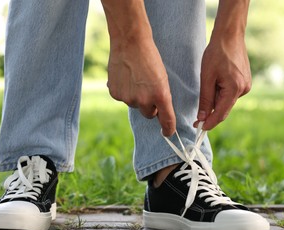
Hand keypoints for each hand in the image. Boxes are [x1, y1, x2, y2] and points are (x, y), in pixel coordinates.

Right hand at [101, 0, 175, 135]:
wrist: (130, 43)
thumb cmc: (150, 59)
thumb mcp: (162, 78)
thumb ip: (161, 97)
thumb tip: (157, 112)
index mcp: (160, 95)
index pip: (167, 120)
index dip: (168, 129)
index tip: (168, 133)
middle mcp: (144, 100)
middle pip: (149, 114)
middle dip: (150, 106)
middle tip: (148, 89)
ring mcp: (128, 98)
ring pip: (135, 105)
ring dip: (136, 97)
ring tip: (135, 78)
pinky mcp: (115, 94)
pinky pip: (122, 99)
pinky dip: (124, 91)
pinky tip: (125, 78)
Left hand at [195, 36, 250, 129]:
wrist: (229, 36)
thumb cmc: (216, 54)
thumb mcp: (206, 78)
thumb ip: (205, 100)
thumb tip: (203, 117)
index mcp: (235, 89)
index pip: (221, 113)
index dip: (209, 123)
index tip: (199, 128)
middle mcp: (244, 90)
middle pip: (224, 108)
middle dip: (211, 111)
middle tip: (197, 116)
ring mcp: (246, 86)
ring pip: (226, 101)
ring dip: (215, 99)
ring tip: (210, 81)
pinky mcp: (245, 82)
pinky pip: (230, 94)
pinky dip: (221, 93)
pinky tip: (217, 81)